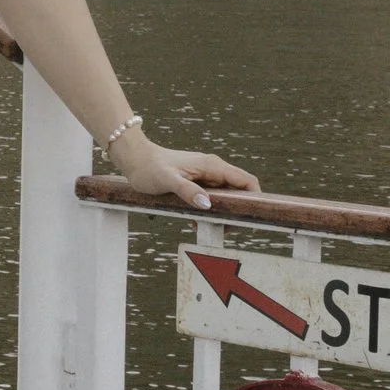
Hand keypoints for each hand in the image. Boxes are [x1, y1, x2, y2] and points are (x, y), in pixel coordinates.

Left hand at [107, 132, 258, 213]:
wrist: (134, 159)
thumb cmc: (149, 167)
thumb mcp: (167, 181)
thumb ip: (187, 191)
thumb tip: (207, 204)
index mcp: (212, 166)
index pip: (246, 180)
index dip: (255, 198)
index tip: (251, 216)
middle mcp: (213, 170)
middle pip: (238, 192)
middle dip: (236, 211)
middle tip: (224, 229)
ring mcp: (205, 177)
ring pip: (225, 198)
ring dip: (221, 214)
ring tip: (207, 228)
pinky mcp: (197, 184)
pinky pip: (211, 200)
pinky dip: (208, 212)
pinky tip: (195, 222)